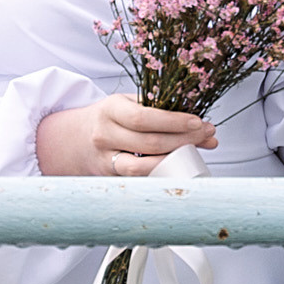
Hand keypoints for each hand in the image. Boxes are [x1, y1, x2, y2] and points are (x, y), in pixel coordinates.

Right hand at [37, 96, 216, 178]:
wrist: (76, 137)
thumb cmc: (112, 118)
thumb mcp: (130, 105)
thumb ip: (164, 113)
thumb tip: (207, 131)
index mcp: (111, 109)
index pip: (143, 117)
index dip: (173, 122)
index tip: (198, 122)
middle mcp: (104, 134)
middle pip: (148, 142)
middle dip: (183, 140)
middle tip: (207, 135)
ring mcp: (104, 158)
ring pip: (141, 167)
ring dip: (173, 160)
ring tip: (195, 152)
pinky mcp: (109, 176)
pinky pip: (138, 178)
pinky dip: (160, 173)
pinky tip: (177, 168)